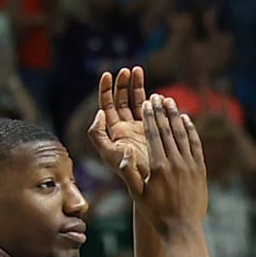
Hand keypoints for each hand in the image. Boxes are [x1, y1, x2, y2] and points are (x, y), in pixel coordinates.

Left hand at [85, 65, 148, 186]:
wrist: (151, 186)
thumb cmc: (130, 175)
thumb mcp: (111, 156)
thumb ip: (100, 136)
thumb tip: (99, 114)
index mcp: (112, 133)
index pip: (105, 107)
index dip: (105, 91)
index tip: (107, 76)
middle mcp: (123, 129)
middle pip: (119, 101)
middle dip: (121, 85)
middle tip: (126, 70)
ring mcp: (138, 128)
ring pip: (134, 103)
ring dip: (136, 86)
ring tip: (138, 70)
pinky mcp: (151, 131)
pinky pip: (150, 111)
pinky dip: (151, 99)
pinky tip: (155, 90)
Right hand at [135, 92, 210, 227]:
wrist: (182, 229)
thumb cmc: (156, 214)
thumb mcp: (137, 195)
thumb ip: (129, 173)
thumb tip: (124, 152)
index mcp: (158, 167)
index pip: (154, 135)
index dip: (150, 117)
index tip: (147, 103)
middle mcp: (175, 162)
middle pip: (168, 130)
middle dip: (162, 111)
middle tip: (157, 96)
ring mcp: (190, 165)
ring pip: (182, 134)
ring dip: (175, 116)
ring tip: (170, 101)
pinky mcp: (200, 169)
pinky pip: (195, 144)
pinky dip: (190, 130)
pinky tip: (186, 120)